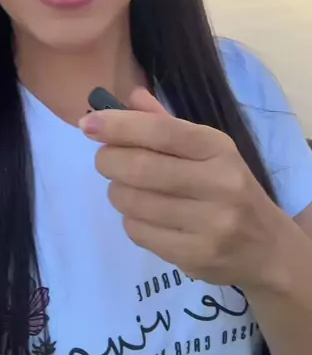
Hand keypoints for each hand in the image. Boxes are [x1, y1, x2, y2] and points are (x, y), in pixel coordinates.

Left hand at [80, 88, 287, 289]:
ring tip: (126, 187)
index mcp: (218, 147)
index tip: (88, 123)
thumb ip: (166, 123)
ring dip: (117, 191)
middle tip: (104, 159)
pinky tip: (144, 215)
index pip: (161, 131)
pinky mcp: (196, 256)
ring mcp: (210, 224)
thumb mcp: (207, 149)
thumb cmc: (228, 187)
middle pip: (140, 168)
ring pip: (133, 202)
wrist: (267, 248)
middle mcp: (219, 183)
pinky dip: (130, 220)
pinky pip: (139, 232)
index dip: (119, 125)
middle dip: (108, 160)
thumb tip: (128, 97)